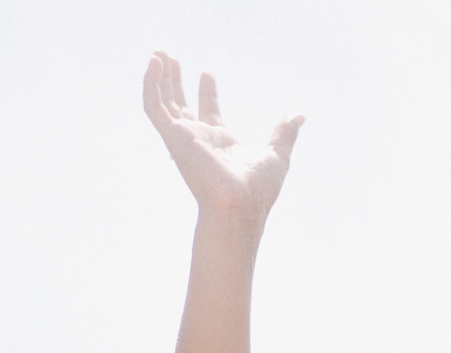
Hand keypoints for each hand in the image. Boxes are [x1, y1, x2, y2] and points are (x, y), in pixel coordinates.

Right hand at [143, 51, 303, 221]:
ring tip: (159, 52)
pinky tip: (155, 62)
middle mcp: (198, 139)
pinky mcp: (172, 135)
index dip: (207, 92)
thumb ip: (285, 133)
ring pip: (164, 102)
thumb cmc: (257, 189)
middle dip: (176, 81)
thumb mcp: (277, 154)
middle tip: (171, 57)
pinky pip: (154, 106)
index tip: (207, 73)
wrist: (239, 203)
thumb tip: (300, 116)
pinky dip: (151, 84)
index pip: (209, 112)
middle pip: (181, 104)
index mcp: (221, 143)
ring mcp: (183, 137)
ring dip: (160, 78)